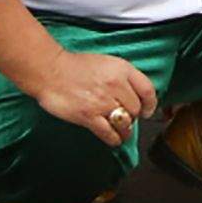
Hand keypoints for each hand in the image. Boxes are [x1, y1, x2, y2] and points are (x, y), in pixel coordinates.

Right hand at [22, 46, 159, 147]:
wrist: (50, 70)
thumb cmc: (75, 66)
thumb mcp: (107, 63)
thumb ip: (122, 77)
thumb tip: (132, 94)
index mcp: (122, 69)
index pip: (147, 90)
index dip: (151, 104)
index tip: (148, 110)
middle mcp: (116, 85)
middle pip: (135, 109)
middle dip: (133, 116)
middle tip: (126, 119)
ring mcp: (102, 102)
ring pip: (124, 123)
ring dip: (125, 130)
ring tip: (122, 132)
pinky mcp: (88, 116)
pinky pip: (109, 133)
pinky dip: (114, 138)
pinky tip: (114, 139)